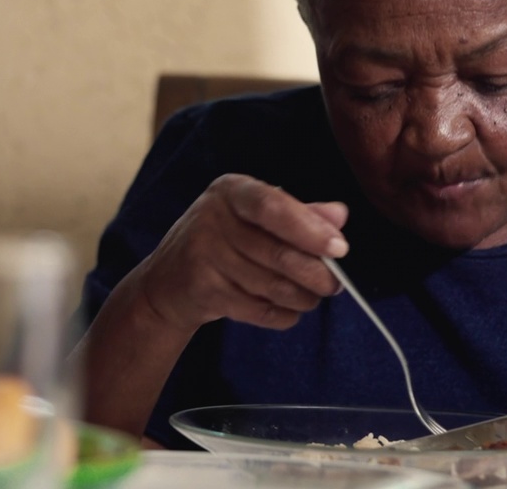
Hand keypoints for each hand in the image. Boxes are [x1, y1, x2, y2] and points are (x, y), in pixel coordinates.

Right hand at [127, 173, 347, 332]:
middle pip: (277, 253)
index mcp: (231, 191)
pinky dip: (281, 315)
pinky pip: (258, 310)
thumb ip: (299, 214)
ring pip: (272, 285)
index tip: (340, 248)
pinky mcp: (202, 290)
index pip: (272, 205)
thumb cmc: (223, 243)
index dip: (309, 228)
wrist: (166, 283)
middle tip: (335, 284)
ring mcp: (203, 255)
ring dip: (302, 298)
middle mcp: (212, 217)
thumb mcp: (255, 219)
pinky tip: (286, 310)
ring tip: (311, 297)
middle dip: (316, 274)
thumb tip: (340, 215)